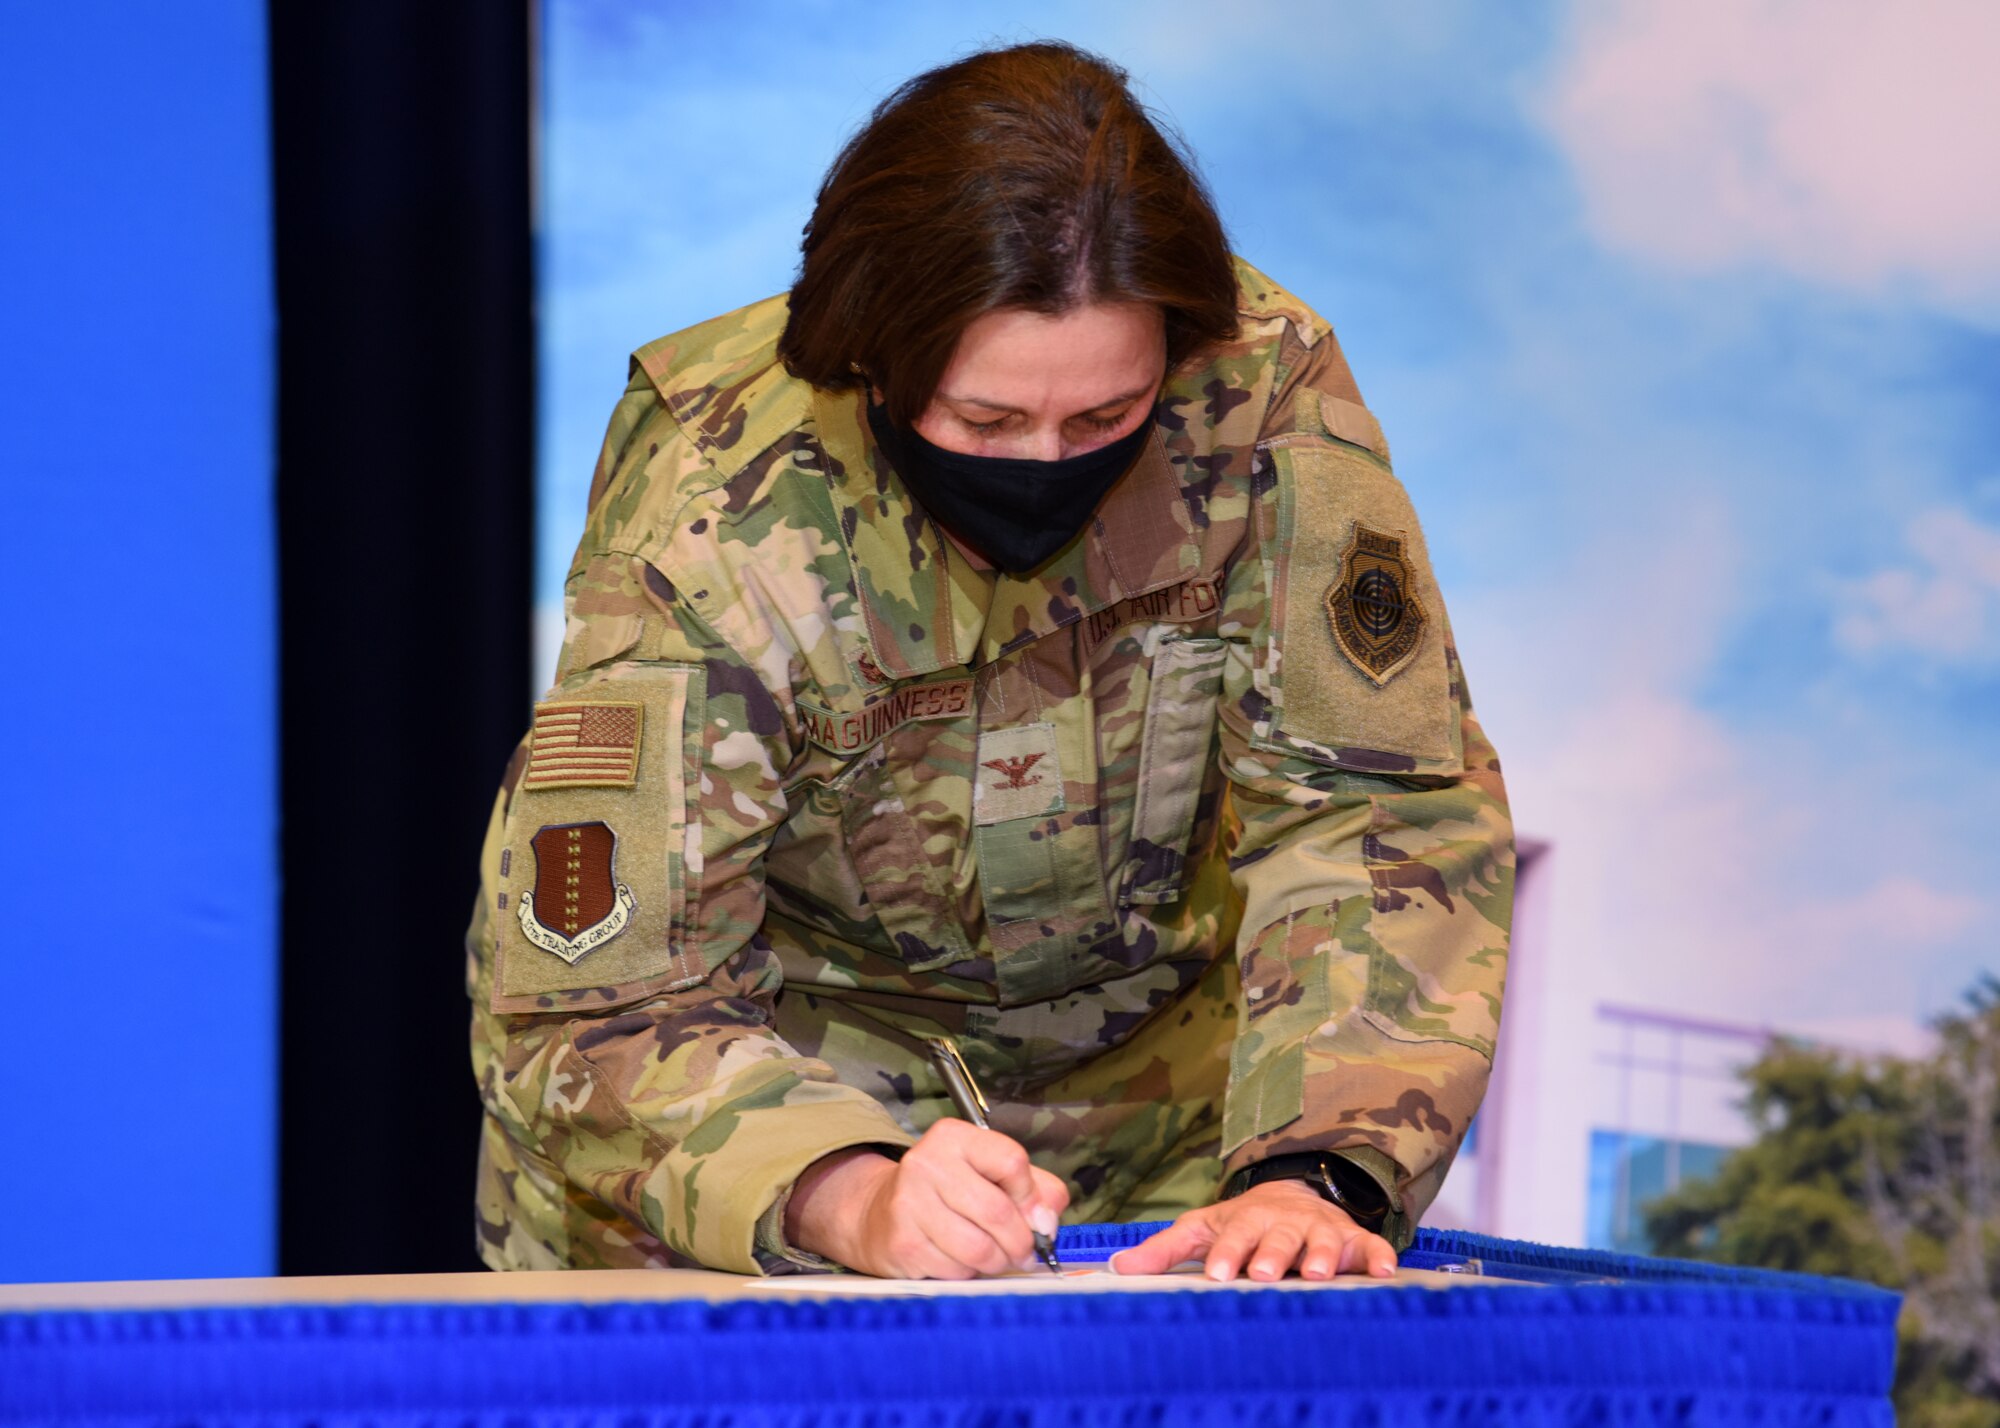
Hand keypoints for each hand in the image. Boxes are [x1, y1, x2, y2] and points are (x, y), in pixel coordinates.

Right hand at [784, 1119, 1069, 1278]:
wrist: (876, 1213)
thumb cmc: (947, 1193)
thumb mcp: (991, 1175)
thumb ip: (1035, 1190)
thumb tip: (1046, 1223)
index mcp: (954, 1137)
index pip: (1011, 1161)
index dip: (1030, 1196)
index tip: (1031, 1213)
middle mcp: (927, 1162)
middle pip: (998, 1210)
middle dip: (1020, 1242)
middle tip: (1022, 1252)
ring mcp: (910, 1203)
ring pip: (979, 1248)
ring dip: (996, 1262)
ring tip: (993, 1258)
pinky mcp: (903, 1243)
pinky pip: (955, 1271)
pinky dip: (968, 1274)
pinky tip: (960, 1262)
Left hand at [1109, 1179, 1396, 1281]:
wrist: (1295, 1194)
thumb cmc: (1243, 1223)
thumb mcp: (1202, 1228)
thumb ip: (1165, 1250)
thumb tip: (1117, 1268)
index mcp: (1245, 1221)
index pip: (1232, 1236)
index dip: (1226, 1254)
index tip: (1217, 1273)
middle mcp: (1283, 1223)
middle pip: (1276, 1238)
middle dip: (1271, 1255)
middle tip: (1264, 1274)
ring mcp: (1319, 1230)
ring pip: (1320, 1241)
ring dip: (1319, 1256)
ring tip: (1317, 1274)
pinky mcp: (1352, 1240)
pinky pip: (1368, 1246)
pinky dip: (1377, 1256)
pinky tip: (1384, 1271)